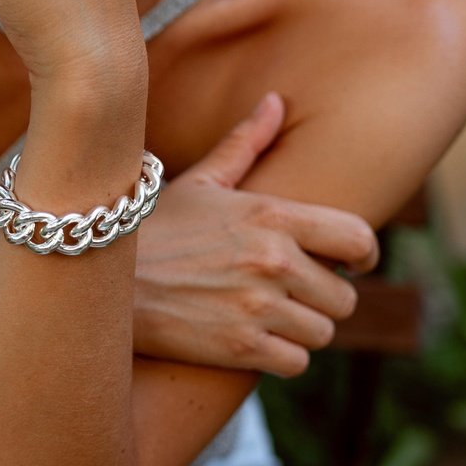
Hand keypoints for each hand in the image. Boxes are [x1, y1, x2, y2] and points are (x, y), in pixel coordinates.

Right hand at [134, 94, 378, 376]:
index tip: (353, 264)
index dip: (363, 256)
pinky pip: (295, 362)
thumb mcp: (200, 182)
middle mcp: (273, 260)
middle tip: (292, 295)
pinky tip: (254, 341)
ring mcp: (257, 306)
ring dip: (300, 330)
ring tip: (268, 317)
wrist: (101, 282)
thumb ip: (245, 145)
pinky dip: (280, 357)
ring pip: (321, 333)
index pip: (357, 238)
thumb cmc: (152, 229)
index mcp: (271, 215)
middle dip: (321, 298)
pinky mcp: (240, 348)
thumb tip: (275, 102)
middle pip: (342, 296)